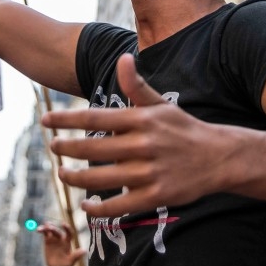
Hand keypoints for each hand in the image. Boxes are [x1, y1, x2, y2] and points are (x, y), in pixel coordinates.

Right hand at [38, 222, 85, 265]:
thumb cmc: (65, 265)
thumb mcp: (70, 262)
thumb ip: (76, 256)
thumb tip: (84, 250)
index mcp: (68, 242)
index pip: (68, 233)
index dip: (66, 228)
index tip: (63, 224)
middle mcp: (61, 238)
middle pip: (57, 231)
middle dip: (53, 229)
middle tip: (49, 228)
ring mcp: (54, 239)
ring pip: (50, 230)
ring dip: (47, 227)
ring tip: (42, 228)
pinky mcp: (47, 241)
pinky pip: (45, 234)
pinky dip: (42, 230)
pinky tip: (38, 229)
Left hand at [44, 54, 221, 217]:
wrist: (219, 157)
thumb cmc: (184, 128)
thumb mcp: (161, 104)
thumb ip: (136, 85)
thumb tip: (123, 57)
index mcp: (142, 120)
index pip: (95, 117)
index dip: (67, 119)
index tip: (46, 120)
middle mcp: (144, 145)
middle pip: (93, 148)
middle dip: (67, 147)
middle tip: (52, 146)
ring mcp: (149, 172)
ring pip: (102, 178)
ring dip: (76, 177)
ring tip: (63, 173)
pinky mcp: (156, 196)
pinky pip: (120, 205)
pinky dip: (100, 207)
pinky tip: (87, 205)